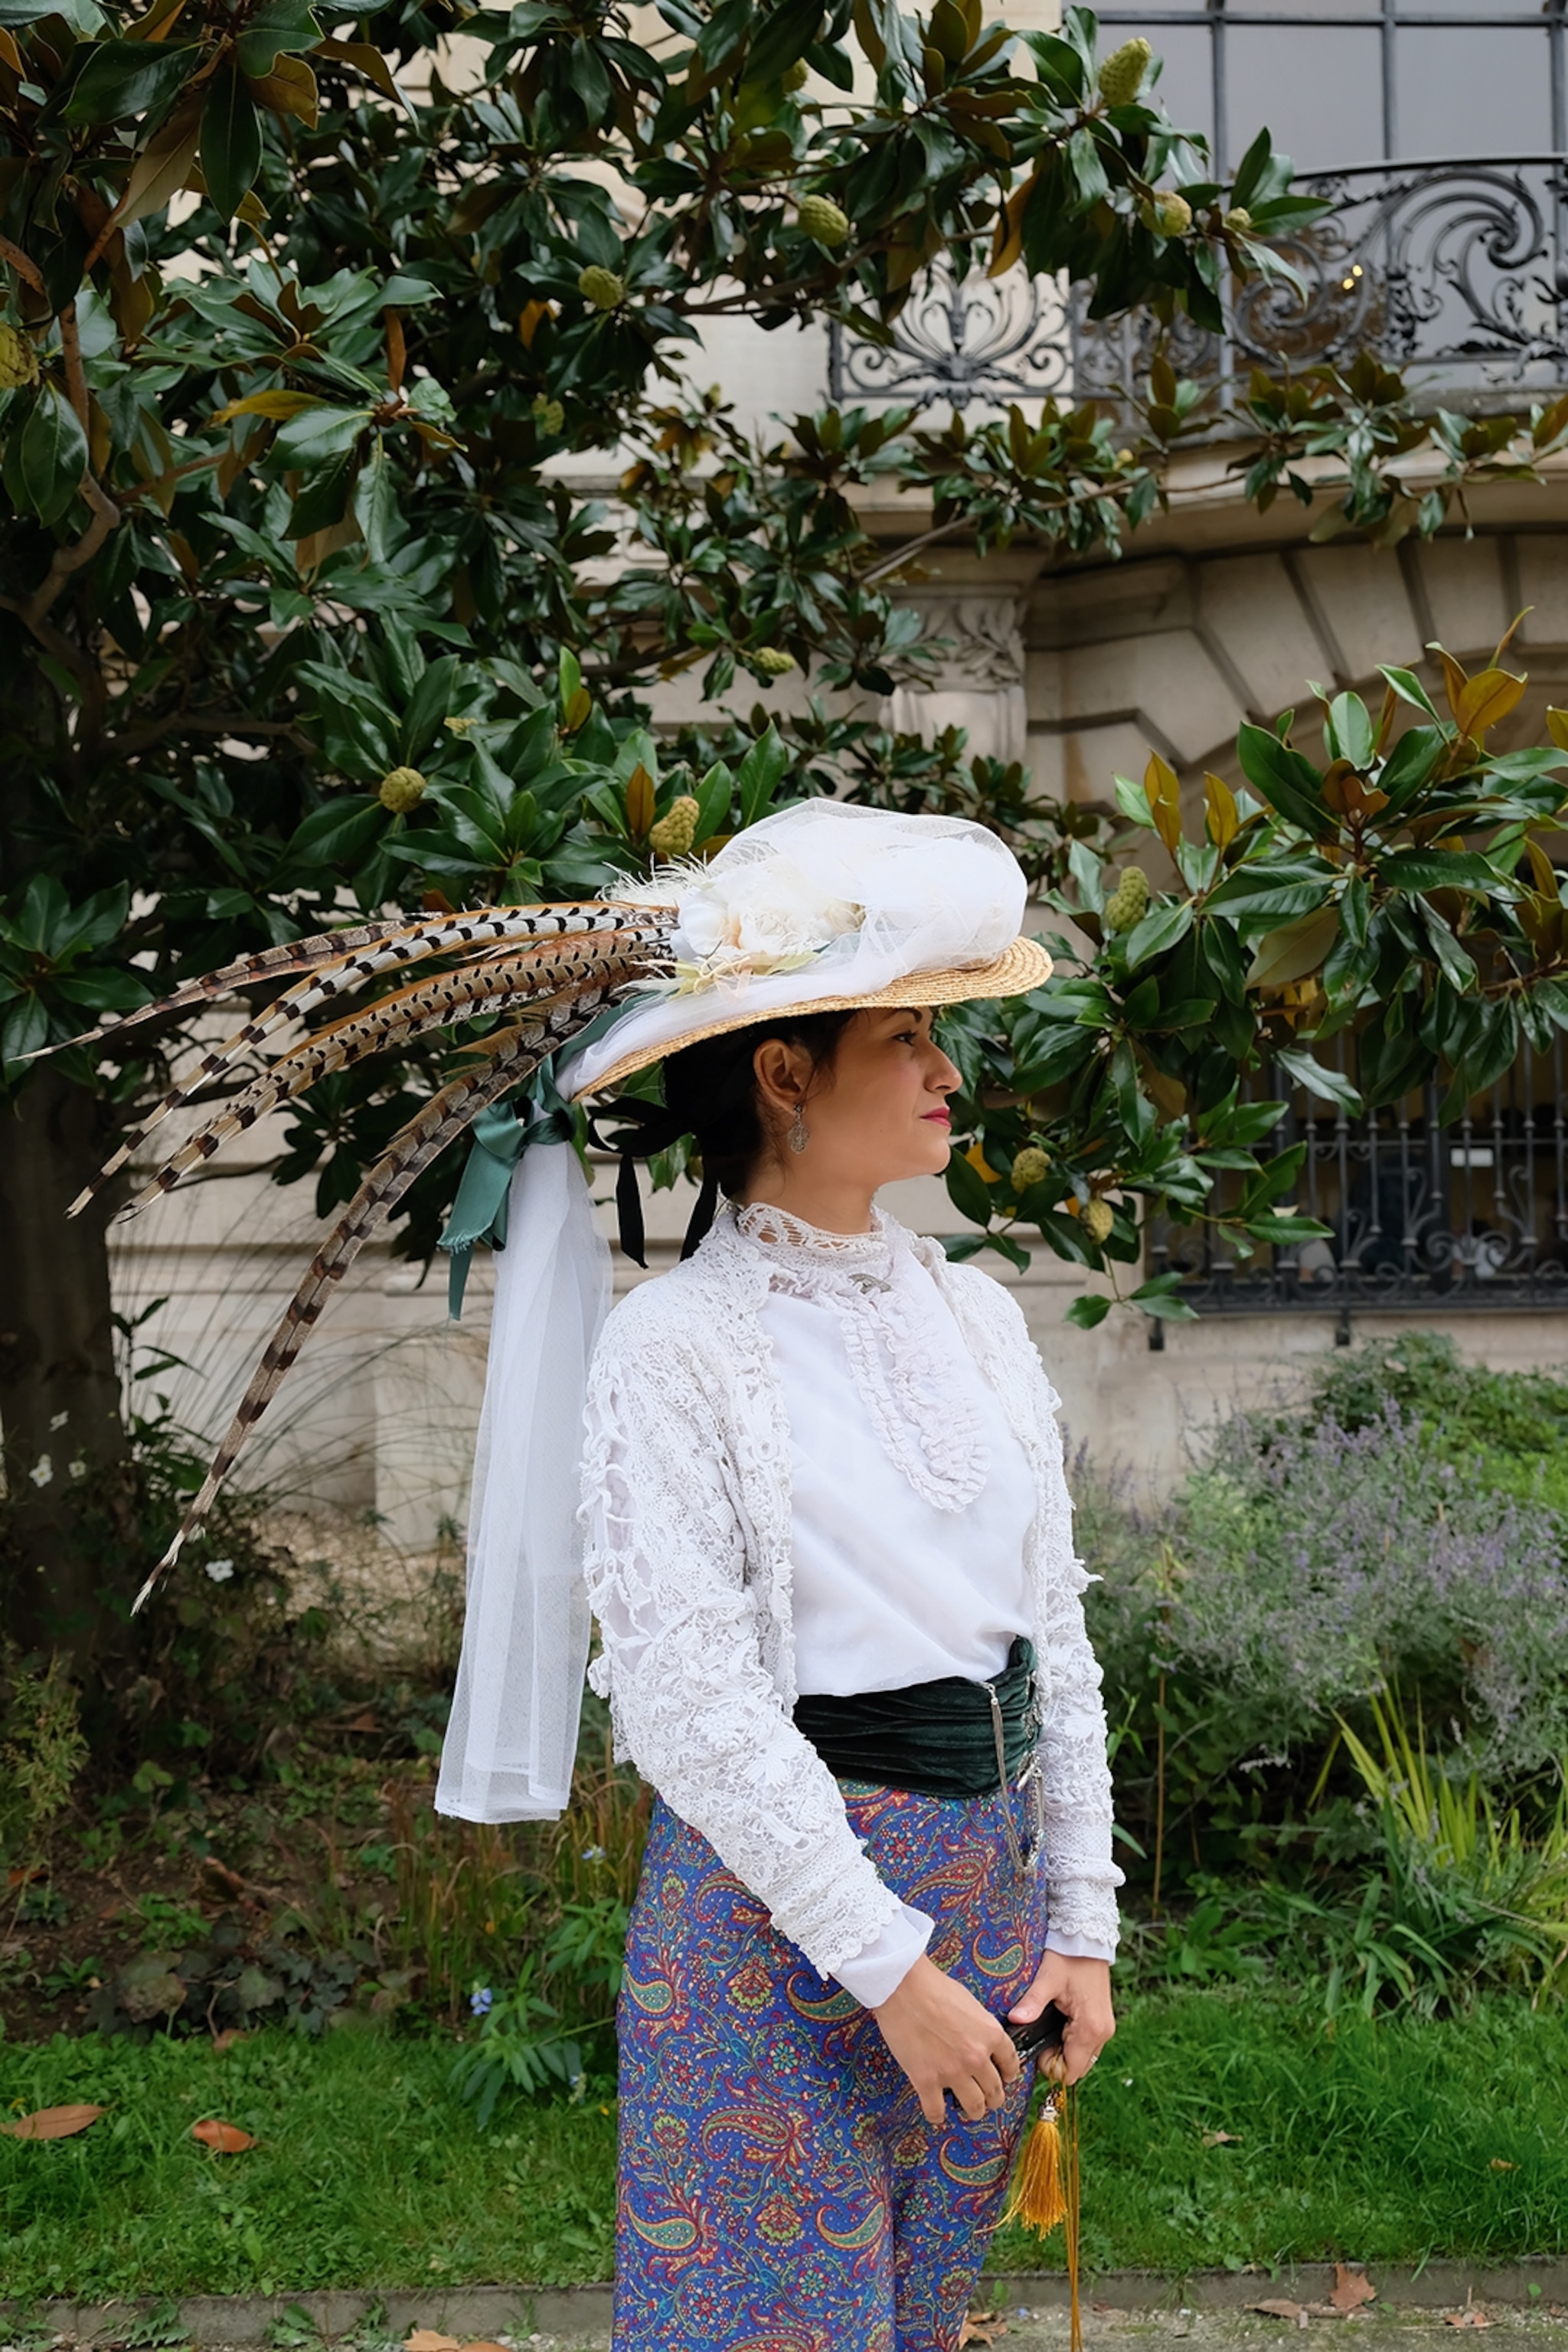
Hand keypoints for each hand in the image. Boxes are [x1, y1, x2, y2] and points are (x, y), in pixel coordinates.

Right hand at [872, 1954, 1021, 2125]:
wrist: (903, 1986)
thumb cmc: (933, 1986)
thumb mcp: (970, 2002)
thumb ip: (980, 2026)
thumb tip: (979, 2039)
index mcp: (990, 2035)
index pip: (1011, 2064)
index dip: (1008, 2074)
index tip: (1004, 2078)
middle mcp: (976, 2058)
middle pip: (995, 2091)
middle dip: (993, 2097)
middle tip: (988, 2099)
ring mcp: (952, 2072)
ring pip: (973, 2107)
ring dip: (974, 2111)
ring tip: (969, 2109)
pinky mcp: (926, 2081)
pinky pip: (936, 2111)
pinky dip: (938, 2116)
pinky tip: (937, 2113)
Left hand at [1008, 1952, 1114, 2087]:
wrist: (1088, 1938)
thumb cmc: (1069, 1957)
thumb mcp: (1047, 1979)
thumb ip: (1032, 2003)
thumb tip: (1014, 2020)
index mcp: (1090, 2028)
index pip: (1070, 2071)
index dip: (1049, 2065)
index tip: (1036, 2045)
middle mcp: (1102, 2033)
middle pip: (1076, 2068)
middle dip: (1055, 2059)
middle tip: (1040, 2033)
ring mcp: (1105, 2028)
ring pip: (1082, 2057)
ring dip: (1063, 2049)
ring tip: (1048, 2024)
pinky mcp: (1102, 2022)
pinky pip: (1086, 2044)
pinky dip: (1071, 2041)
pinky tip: (1058, 2021)